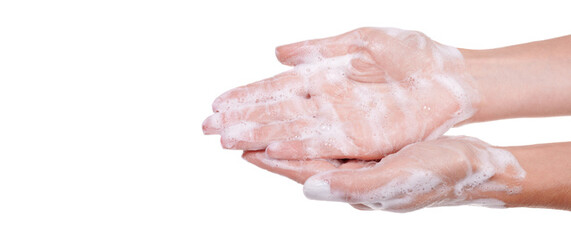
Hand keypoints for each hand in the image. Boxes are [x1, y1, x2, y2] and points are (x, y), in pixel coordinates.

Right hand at [204, 27, 479, 159]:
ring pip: (294, 133)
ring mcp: (345, 125)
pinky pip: (326, 145)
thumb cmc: (414, 57)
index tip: (216, 105)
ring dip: (261, 138)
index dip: (247, 99)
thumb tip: (279, 53)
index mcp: (324, 81)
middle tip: (208, 129)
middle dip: (243, 123)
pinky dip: (299, 147)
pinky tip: (273, 149)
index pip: (276, 93)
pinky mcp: (366, 140)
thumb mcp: (362, 41)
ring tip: (229, 141)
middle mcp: (328, 107)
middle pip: (277, 117)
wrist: (456, 76)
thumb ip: (320, 49)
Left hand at [243, 136, 525, 211]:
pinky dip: (311, 128)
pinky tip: (300, 119)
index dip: (270, 159)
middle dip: (266, 146)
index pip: (302, 172)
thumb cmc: (444, 174)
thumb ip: (352, 185)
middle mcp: (351, 179)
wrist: (482, 166)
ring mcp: (360, 167)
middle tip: (234, 133)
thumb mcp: (398, 179)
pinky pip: (332, 139)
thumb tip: (308, 188)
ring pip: (312, 148)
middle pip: (299, 161)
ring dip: (284, 135)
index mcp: (354, 189)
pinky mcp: (372, 153)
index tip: (239, 146)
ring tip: (257, 124)